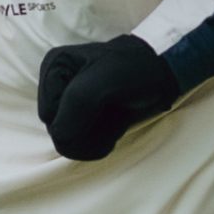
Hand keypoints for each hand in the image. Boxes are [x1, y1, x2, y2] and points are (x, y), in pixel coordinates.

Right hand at [36, 35, 180, 160]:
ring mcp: (70, 104)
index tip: (106, 102)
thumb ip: (76, 106)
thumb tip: (61, 139)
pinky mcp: (86, 118)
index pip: (49, 118)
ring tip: (117, 114)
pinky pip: (86, 145)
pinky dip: (105, 139)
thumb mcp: (104, 80)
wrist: (164, 73)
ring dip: (100, 136)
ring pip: (73, 143)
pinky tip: (117, 120)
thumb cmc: (136, 70)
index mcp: (54, 68)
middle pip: (59, 133)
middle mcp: (57, 86)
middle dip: (91, 129)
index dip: (78, 119)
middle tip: (114, 108)